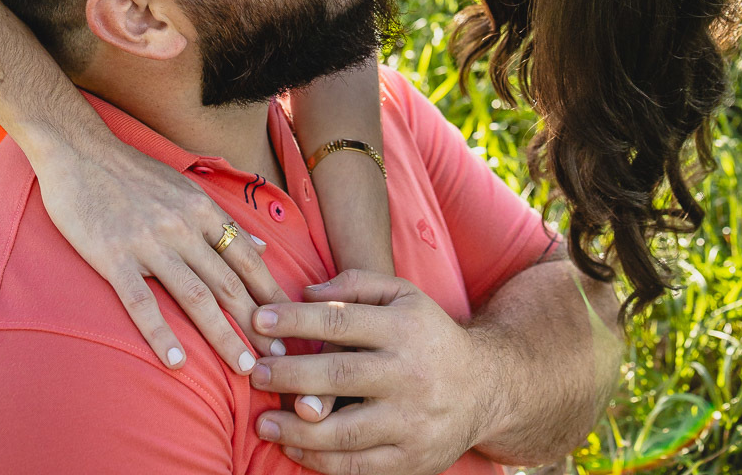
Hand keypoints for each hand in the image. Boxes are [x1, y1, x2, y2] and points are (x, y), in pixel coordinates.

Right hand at [36, 136, 289, 371]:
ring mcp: (148, 242)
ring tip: (243, 367)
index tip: (289, 321)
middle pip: (227, 282)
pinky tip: (177, 363)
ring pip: (194, 297)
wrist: (80, 152)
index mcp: (201, 209)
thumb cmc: (134, 172)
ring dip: (222, 335)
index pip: (245, 258)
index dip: (270, 293)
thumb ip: (221, 220)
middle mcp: (182, 226)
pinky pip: (142, 302)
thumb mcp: (185, 187)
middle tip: (276, 357)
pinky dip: (161, 334)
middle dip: (256, 323)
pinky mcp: (114, 257)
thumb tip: (261, 248)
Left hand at [250, 270, 481, 474]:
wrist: (485, 387)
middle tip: (256, 374)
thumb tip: (307, 292)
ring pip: (344, 430)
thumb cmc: (428, 334)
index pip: (341, 320)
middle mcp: (410, 374)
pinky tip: (294, 448)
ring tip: (264, 422)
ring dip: (297, 429)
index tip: (259, 320)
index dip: (296, 320)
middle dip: (290, 375)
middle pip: (339, 375)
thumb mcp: (403, 295)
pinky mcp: (411, 460)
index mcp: (405, 328)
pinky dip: (320, 461)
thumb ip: (356, 284)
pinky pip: (357, 466)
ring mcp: (411, 421)